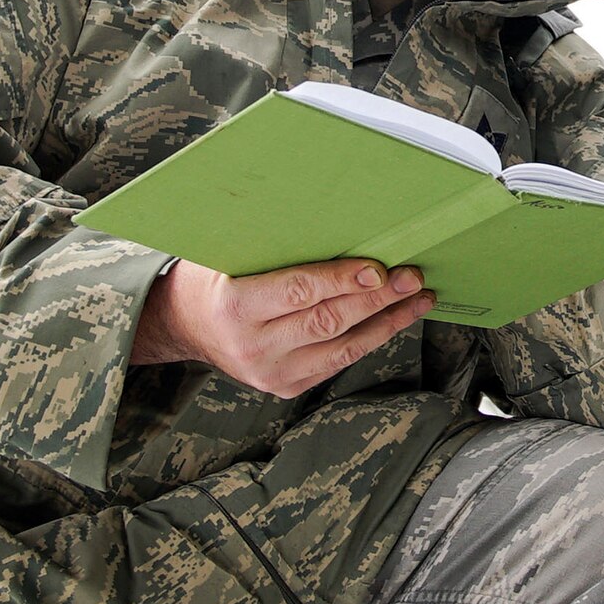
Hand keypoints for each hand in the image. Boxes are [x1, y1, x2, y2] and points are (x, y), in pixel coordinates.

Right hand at [131, 256, 433, 397]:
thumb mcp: (226, 252)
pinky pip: (339, 361)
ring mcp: (272, 373)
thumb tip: (334, 217)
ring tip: (418, 299)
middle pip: (328, 321)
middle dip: (377, 299)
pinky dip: (371, 338)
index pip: (298, 292)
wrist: (185, 326)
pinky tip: (395, 319)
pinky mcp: (288, 386)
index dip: (341, 280)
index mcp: (236, 307)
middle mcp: (255, 346)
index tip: (378, 268)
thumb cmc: (210, 277)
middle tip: (412, 277)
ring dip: (387, 321)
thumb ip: (272, 244)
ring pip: (343, 346)